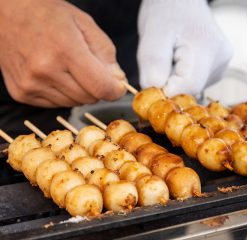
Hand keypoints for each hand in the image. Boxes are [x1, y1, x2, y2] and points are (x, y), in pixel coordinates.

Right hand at [0, 0, 125, 106]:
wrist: (5, 12)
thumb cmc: (47, 14)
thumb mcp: (84, 24)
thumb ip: (106, 53)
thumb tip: (117, 80)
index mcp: (64, 50)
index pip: (101, 87)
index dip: (115, 90)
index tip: (118, 87)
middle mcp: (44, 71)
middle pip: (89, 98)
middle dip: (97, 88)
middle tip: (91, 70)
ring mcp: (30, 84)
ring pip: (74, 103)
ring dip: (80, 91)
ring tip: (69, 68)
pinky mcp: (21, 93)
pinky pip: (57, 104)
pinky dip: (63, 93)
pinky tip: (55, 74)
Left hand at [138, 0, 232, 96]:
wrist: (180, 1)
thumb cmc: (165, 12)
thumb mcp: (152, 35)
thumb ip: (154, 64)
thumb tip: (158, 93)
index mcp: (207, 49)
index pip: (188, 88)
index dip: (166, 90)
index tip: (152, 78)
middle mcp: (220, 61)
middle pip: (190, 91)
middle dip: (169, 84)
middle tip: (160, 61)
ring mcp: (221, 66)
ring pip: (191, 89)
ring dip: (174, 81)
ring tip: (170, 56)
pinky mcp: (216, 70)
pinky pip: (194, 84)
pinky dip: (180, 78)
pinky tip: (178, 60)